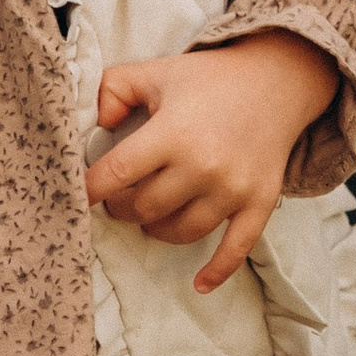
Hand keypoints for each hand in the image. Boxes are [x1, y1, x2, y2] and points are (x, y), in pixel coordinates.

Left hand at [83, 31, 338, 291]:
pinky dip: (217, 271)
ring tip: (150, 215)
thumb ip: (112, 89)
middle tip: (121, 198)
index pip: (116, 174)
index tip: (79, 196)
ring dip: (156, 229)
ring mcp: (233, 188)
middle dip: (124, 208)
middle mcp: (203, 165)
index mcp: (172, 132)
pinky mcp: (259, 203)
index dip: (90, 190)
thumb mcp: (154, 72)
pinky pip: (236, 249)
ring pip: (179, 231)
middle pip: (145, 208)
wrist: (276, 81)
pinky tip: (199, 284)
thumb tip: (99, 125)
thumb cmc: (207, 80)